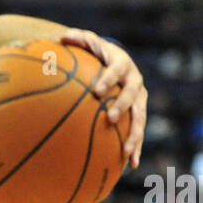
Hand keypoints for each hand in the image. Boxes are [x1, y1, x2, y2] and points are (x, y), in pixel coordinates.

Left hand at [60, 29, 145, 167]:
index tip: (97, 91)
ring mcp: (140, 98)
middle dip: (123, 107)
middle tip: (111, 119)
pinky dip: (135, 147)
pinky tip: (130, 165)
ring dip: (134, 135)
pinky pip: (137, 131)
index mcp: (122, 63)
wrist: (117, 61)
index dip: (108, 79)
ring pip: (140, 117)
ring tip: (126, 152)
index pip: (116, 70)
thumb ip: (77, 39)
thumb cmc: (96, 53)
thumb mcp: (88, 43)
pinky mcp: (139, 112)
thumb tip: (62, 37)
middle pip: (132, 95)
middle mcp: (135, 80)